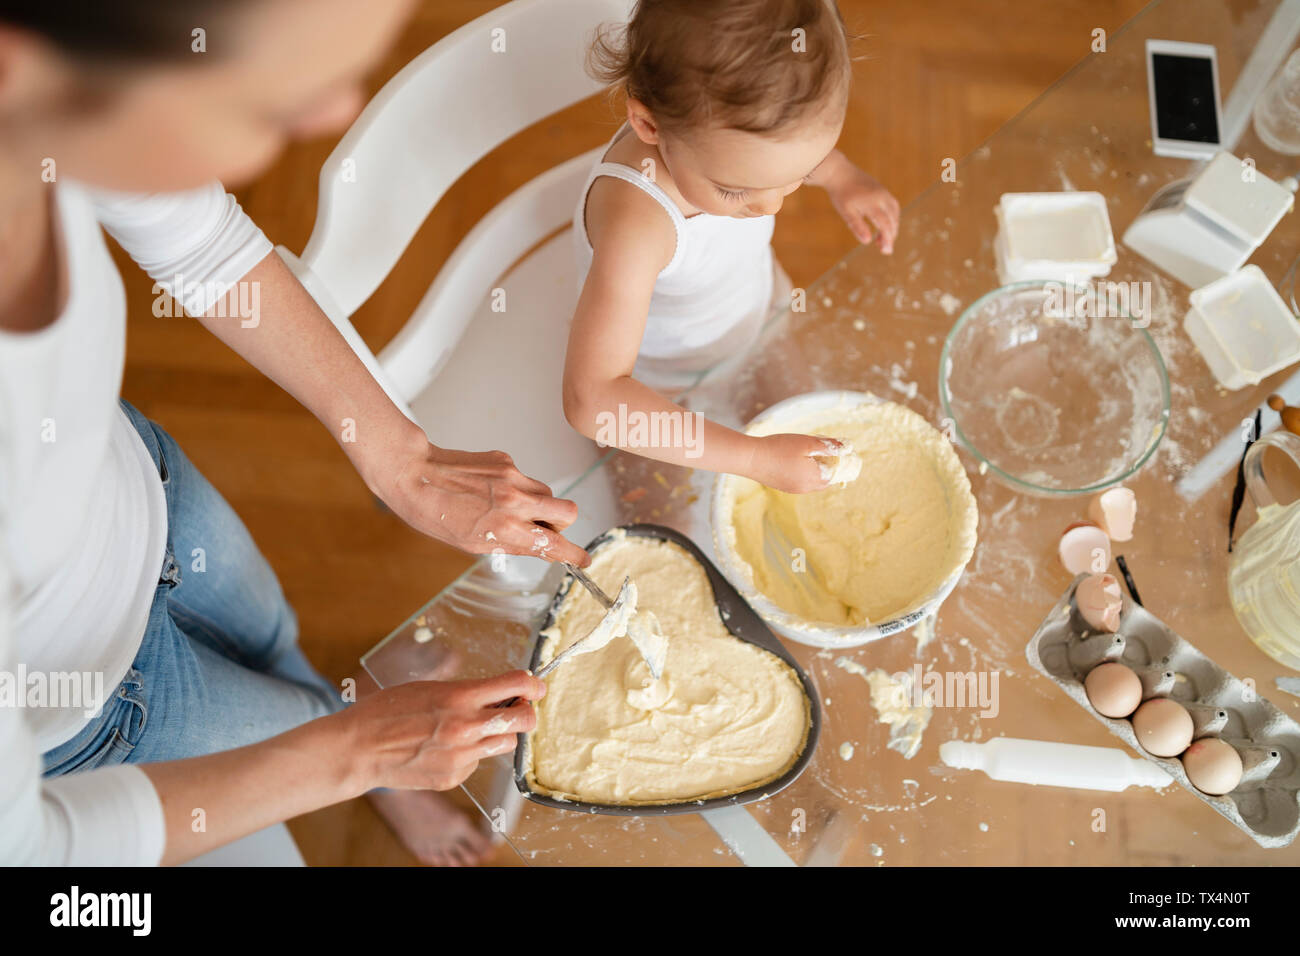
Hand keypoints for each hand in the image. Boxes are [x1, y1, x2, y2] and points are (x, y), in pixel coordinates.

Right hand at [346, 670, 545, 791]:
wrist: (360, 748)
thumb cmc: (388, 710)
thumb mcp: (429, 687)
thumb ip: (466, 691)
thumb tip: (498, 693)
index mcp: (460, 697)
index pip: (516, 685)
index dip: (532, 684)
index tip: (535, 686)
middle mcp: (466, 727)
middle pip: (524, 720)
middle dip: (526, 712)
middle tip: (518, 708)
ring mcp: (461, 756)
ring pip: (505, 743)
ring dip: (500, 733)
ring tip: (479, 727)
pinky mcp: (453, 777)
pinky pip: (477, 763)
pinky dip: (471, 754)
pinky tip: (447, 748)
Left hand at [372, 429, 589, 565]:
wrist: (413, 475)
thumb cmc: (434, 513)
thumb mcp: (472, 544)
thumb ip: (511, 545)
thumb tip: (540, 547)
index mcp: (505, 528)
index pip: (554, 543)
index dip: (574, 554)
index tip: (583, 559)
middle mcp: (514, 501)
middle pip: (568, 511)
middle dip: (562, 524)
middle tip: (543, 528)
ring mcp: (512, 477)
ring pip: (547, 493)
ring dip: (538, 504)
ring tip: (508, 509)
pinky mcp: (505, 460)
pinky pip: (525, 478)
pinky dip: (516, 488)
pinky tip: (489, 491)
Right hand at [749, 433, 845, 493]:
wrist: (750, 458)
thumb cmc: (779, 448)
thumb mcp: (807, 443)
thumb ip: (828, 446)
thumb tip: (846, 448)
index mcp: (814, 478)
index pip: (836, 475)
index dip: (841, 463)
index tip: (842, 452)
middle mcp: (805, 488)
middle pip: (825, 480)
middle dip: (829, 467)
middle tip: (827, 451)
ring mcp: (793, 489)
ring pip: (812, 481)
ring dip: (816, 470)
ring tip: (811, 453)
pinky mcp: (783, 487)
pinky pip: (801, 481)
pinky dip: (804, 473)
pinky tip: (796, 460)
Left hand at [825, 164, 899, 253]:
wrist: (839, 172)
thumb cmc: (840, 194)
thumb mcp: (846, 212)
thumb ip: (857, 226)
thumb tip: (867, 242)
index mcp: (873, 203)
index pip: (885, 224)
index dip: (887, 238)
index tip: (886, 251)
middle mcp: (882, 197)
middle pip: (893, 219)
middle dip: (891, 236)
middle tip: (884, 250)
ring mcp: (884, 192)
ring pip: (895, 213)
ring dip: (892, 227)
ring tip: (882, 239)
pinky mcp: (882, 190)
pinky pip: (892, 206)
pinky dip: (891, 217)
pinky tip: (882, 225)